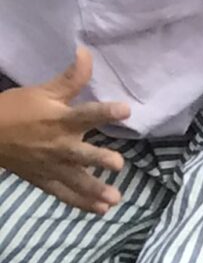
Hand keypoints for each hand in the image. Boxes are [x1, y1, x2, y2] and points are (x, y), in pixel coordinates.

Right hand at [0, 51, 128, 212]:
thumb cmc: (18, 109)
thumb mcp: (43, 91)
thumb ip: (70, 78)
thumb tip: (87, 52)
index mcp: (60, 120)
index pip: (85, 114)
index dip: (105, 111)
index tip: (125, 110)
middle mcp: (59, 145)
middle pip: (82, 154)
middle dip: (99, 159)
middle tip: (117, 163)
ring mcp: (52, 166)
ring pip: (77, 180)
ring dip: (95, 189)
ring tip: (115, 198)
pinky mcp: (46, 181)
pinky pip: (65, 195)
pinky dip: (82, 204)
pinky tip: (101, 210)